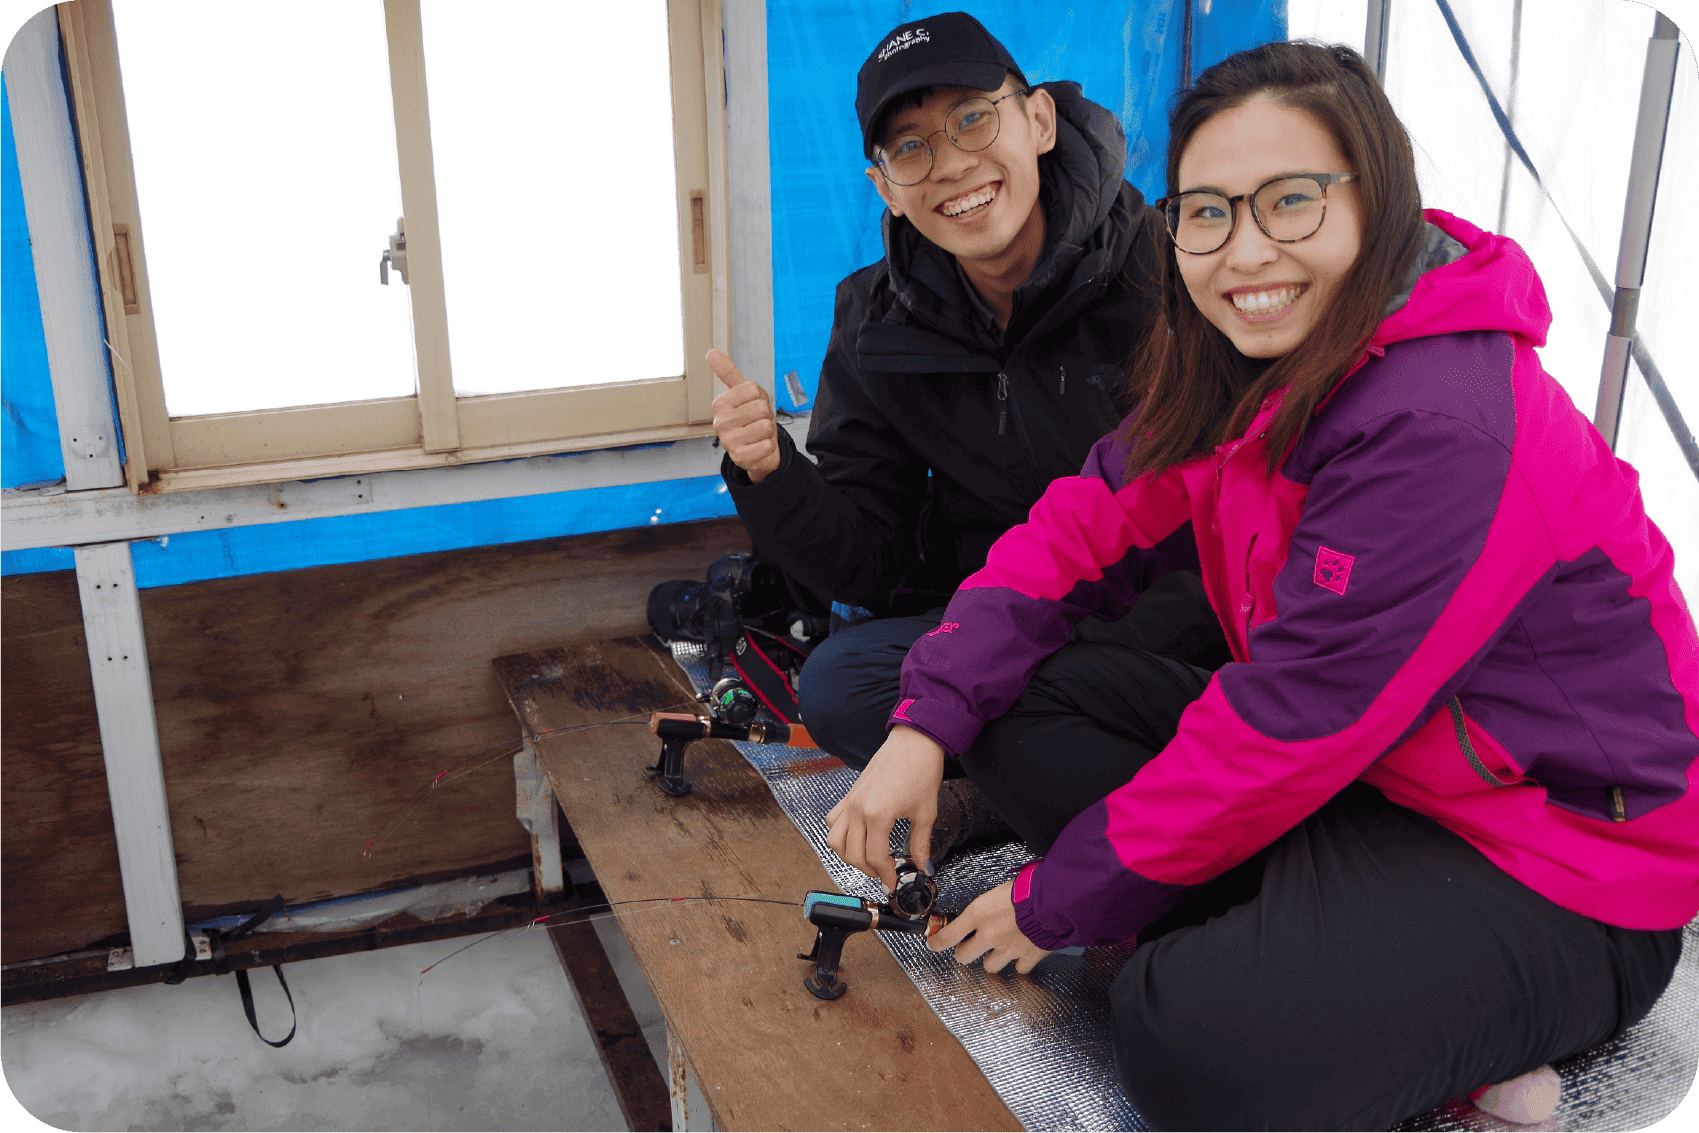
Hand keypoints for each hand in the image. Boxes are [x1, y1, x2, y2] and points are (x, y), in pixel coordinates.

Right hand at [708, 349, 780, 482]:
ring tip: (758, 434)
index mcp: (720, 403)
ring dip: (768, 431)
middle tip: (757, 422)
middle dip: (766, 416)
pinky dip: (768, 446)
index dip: (761, 398)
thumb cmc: (750, 417)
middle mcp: (720, 422)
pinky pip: (767, 446)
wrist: (757, 448)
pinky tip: (758, 447)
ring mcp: (728, 442)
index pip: (755, 390)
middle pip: (762, 409)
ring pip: (765, 426)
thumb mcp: (742, 392)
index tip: (753, 406)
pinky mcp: (739, 458)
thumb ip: (727, 372)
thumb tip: (710, 352)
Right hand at [826, 725, 945, 889]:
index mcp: (878, 814)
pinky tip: (857, 838)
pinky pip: (834, 821)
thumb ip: (921, 844)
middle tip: (884, 873)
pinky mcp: (849, 794)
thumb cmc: (921, 770)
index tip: (893, 881)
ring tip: (868, 860)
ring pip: (835, 840)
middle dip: (868, 870)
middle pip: (852, 854)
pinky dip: (840, 835)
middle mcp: (858, 808)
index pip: (874, 857)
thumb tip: (923, 865)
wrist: (914, 742)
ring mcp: (850, 800)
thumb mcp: (926, 813)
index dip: (885, 874)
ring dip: (849, 856)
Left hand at [929, 880, 1052, 974]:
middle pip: (964, 957)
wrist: (1053, 898)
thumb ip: (986, 906)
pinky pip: (1019, 968)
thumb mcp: (997, 890)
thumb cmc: (1028, 887)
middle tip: (970, 946)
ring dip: (993, 958)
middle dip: (965, 952)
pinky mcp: (1027, 956)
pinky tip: (1021, 954)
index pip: (947, 935)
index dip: (936, 942)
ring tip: (999, 949)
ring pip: (990, 966)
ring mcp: (1007, 948)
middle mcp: (989, 935)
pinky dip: (1019, 963)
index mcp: (978, 914)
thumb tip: (984, 911)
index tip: (933, 943)